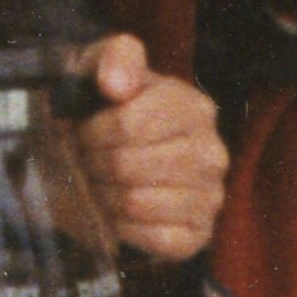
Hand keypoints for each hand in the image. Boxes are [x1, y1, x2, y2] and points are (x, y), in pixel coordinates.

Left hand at [73, 34, 228, 264]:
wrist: (110, 156)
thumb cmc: (106, 108)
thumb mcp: (104, 66)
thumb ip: (115, 57)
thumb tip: (118, 86)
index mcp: (194, 107)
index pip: (130, 124)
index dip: (94, 131)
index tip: (84, 131)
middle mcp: (212, 153)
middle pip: (128, 166)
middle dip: (93, 164)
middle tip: (86, 160)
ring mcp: (210, 197)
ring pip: (137, 203)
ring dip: (102, 196)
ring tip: (99, 182)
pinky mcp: (199, 235)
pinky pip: (155, 239)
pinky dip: (123, 228)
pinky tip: (117, 212)